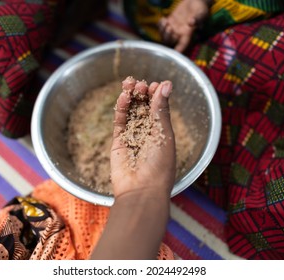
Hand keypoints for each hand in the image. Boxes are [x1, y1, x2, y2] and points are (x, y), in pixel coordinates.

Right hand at [110, 77, 175, 200]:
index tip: (157, 84)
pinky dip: (121, 108)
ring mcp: (132, 137)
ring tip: (130, 83)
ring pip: (130, 112)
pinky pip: (119, 122)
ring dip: (131, 97)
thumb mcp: (164, 134)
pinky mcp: (118, 141)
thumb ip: (161, 109)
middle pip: (144, 108)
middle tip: (141, 84)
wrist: (141, 191)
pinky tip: (124, 97)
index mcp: (163, 133)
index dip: (157, 95)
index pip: (159, 109)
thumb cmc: (160, 165)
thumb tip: (166, 84)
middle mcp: (148, 134)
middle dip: (142, 94)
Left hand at [158, 0, 209, 51]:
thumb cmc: (201, 8)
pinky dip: (160, 24)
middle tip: (169, 27)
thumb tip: (191, 23)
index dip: (178, 50)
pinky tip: (164, 19)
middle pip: (170, 42)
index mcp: (188, 34)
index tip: (174, 53)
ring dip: (162, 31)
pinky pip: (161, 27)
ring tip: (166, 21)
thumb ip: (198, 18)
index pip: (182, 45)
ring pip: (164, 36)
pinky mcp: (169, 21)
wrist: (195, 1)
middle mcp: (180, 33)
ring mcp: (174, 28)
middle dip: (167, 37)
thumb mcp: (202, 13)